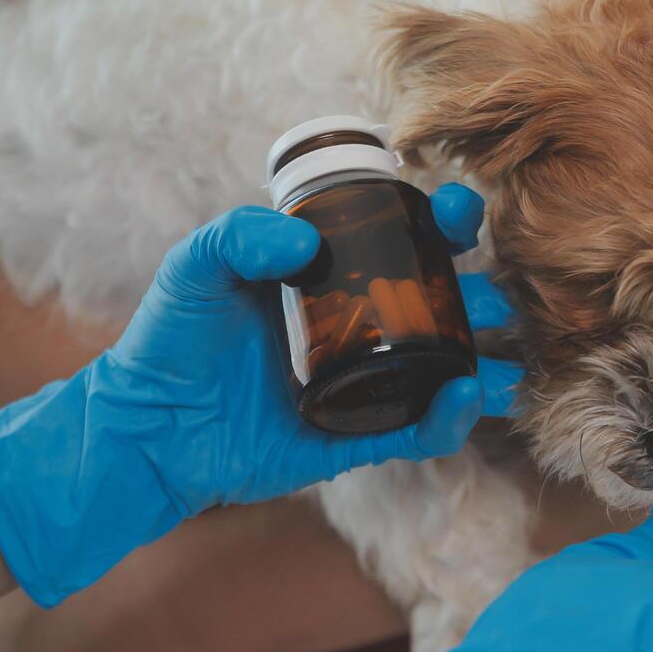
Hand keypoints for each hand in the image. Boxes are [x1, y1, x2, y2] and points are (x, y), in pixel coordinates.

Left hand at [0, 185, 523, 606]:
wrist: (146, 428)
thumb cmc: (170, 340)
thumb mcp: (197, 269)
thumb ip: (237, 237)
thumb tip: (306, 240)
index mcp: (330, 279)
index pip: (400, 243)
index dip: (438, 224)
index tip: (457, 213)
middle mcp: (356, 328)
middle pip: (438, 306)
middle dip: (481, 299)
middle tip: (499, 298)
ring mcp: (361, 384)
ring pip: (442, 371)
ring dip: (483, 364)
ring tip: (505, 361)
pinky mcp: (355, 438)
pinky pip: (414, 431)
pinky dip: (448, 419)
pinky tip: (465, 399)